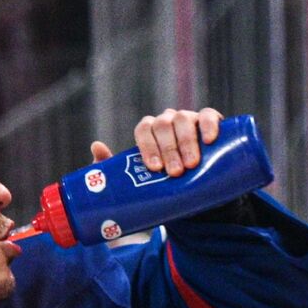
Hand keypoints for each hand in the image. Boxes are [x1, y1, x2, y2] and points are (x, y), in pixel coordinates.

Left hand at [96, 107, 222, 176]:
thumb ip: (115, 167)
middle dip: (169, 149)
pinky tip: (210, 140)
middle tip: (176, 172)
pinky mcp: (210, 123)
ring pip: (183, 120)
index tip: (154, 168)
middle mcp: (167, 122)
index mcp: (149, 131)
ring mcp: (189, 120)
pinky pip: (209, 116)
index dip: (148, 146)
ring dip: (187, 142)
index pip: (144, 129)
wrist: (197, 191)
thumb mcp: (140, 181)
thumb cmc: (164, 183)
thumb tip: (97, 146)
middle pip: (163, 125)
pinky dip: (209, 125)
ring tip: (192, 165)